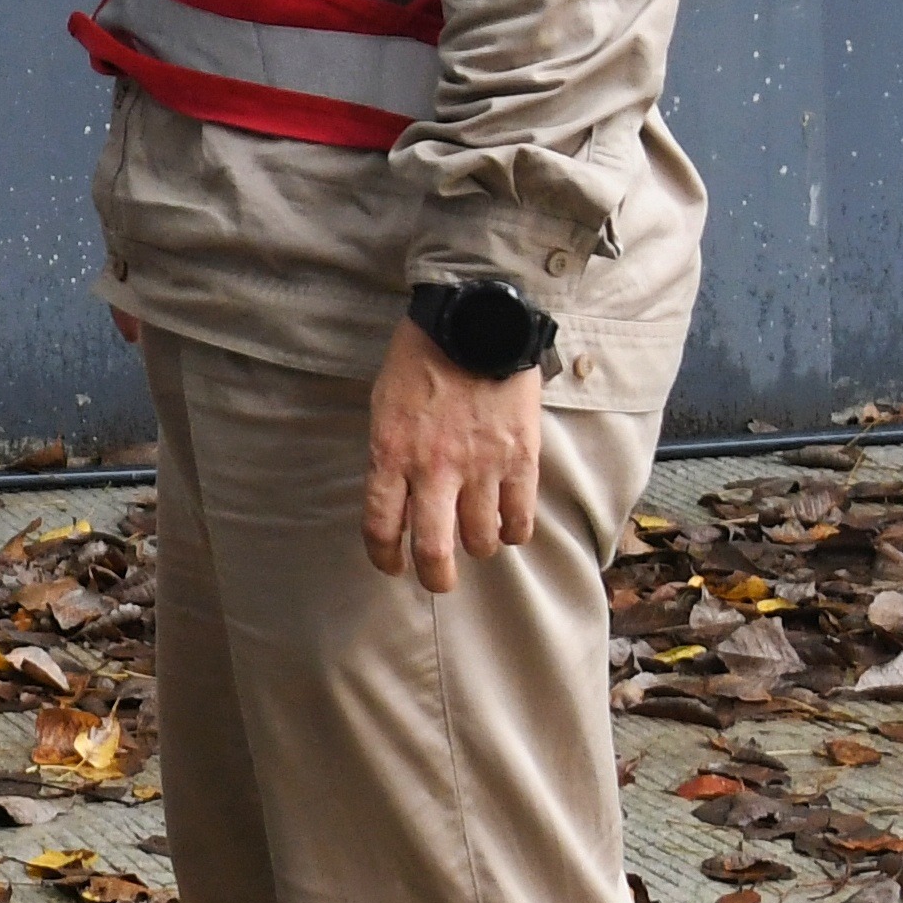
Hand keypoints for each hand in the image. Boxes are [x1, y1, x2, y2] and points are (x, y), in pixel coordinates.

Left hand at [362, 321, 540, 593]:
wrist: (475, 322)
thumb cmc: (421, 359)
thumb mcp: (384, 403)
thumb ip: (390, 453)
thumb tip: (399, 499)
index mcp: (391, 451)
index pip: (381, 525)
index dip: (384, 556)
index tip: (392, 564)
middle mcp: (434, 468)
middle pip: (434, 550)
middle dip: (436, 576)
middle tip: (440, 580)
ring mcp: (481, 466)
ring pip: (481, 539)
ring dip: (478, 546)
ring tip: (477, 537)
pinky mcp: (521, 460)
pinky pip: (521, 519)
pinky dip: (514, 532)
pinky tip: (509, 525)